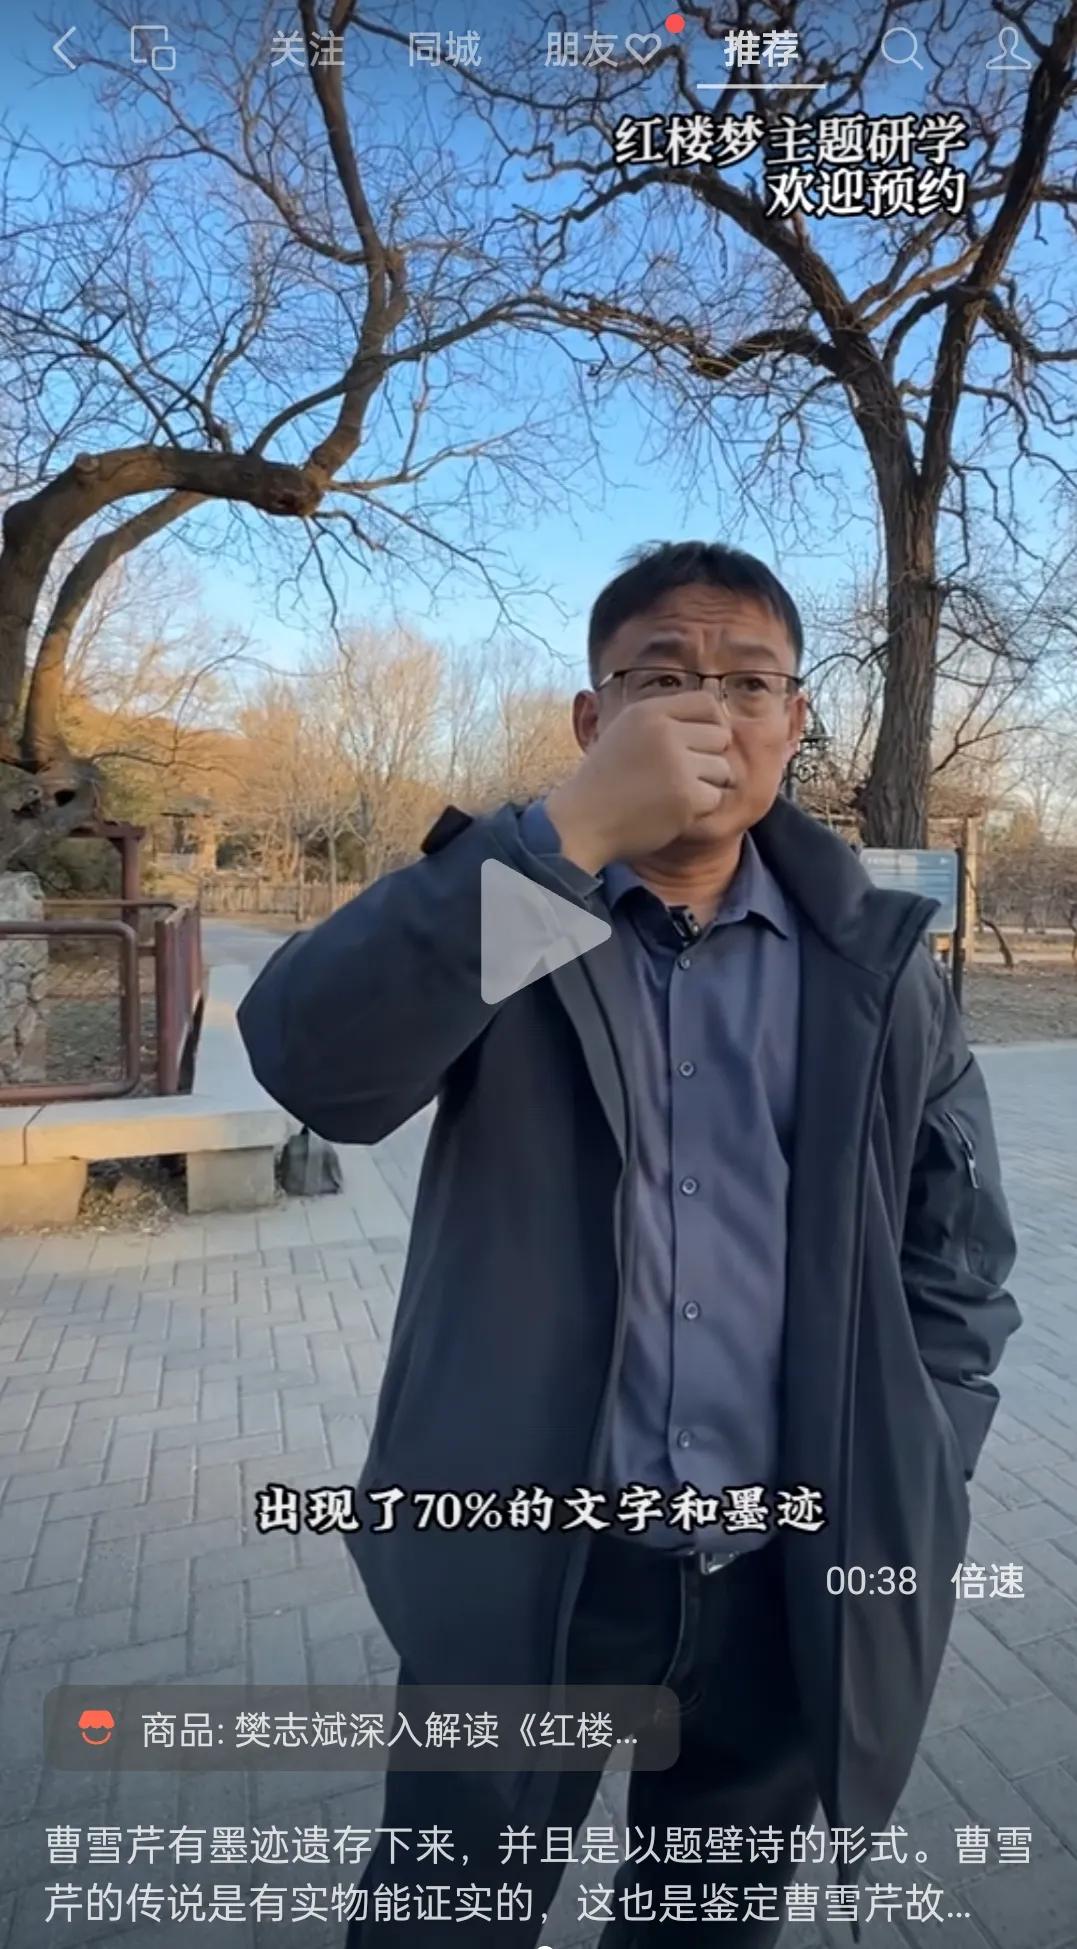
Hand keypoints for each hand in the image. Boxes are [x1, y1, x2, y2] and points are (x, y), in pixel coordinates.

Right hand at [544, 690, 734, 872]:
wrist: (580, 822)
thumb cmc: (603, 782)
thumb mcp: (624, 733)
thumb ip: (662, 723)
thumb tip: (714, 719)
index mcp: (648, 712)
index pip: (707, 703)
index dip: (714, 723)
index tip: (705, 744)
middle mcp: (665, 732)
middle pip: (721, 736)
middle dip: (709, 758)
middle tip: (684, 776)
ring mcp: (677, 764)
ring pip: (722, 770)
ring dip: (705, 785)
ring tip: (673, 794)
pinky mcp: (686, 796)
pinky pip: (714, 798)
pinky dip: (698, 809)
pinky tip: (671, 811)